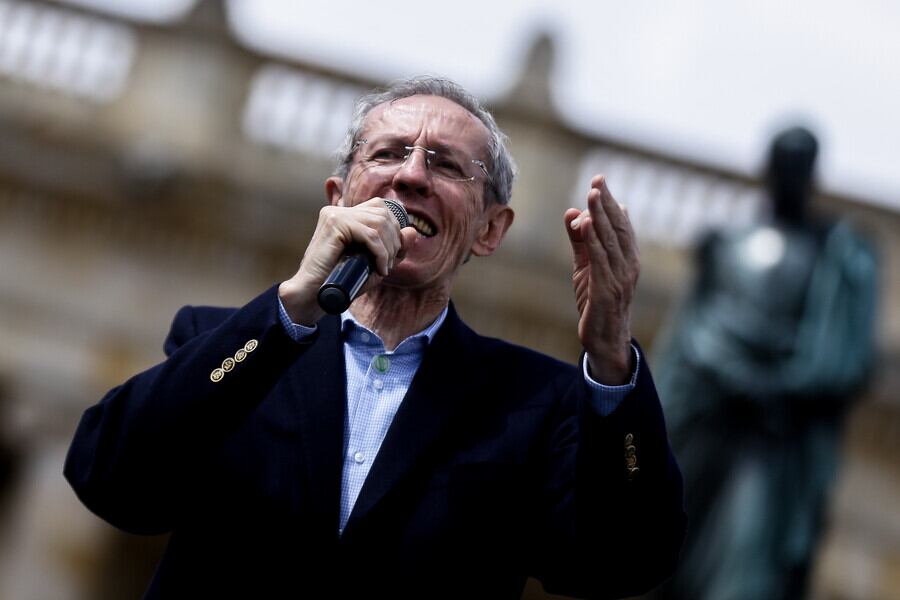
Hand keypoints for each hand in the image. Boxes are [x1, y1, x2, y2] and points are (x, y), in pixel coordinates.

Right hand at [279, 197, 412, 324]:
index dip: (394, 228)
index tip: (392, 255)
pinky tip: (380, 269)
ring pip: (379, 223)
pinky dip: (380, 253)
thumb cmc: (342, 282)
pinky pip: (370, 234)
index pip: (380, 207)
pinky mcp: (334, 224)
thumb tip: (413, 231)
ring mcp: (335, 215)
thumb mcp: (373, 264)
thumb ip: (393, 248)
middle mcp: (338, 210)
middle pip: (383, 213)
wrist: (313, 296)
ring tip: (384, 267)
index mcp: (344, 214)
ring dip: (388, 248)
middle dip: (394, 240)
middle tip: (388, 264)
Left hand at [564, 176, 638, 383]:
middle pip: (619, 228)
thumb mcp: (586, 266)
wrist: (604, 339)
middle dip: (607, 203)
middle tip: (598, 180)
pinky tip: (587, 225)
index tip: (600, 181)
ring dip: (601, 216)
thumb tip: (573, 212)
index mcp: (627, 257)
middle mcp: (629, 265)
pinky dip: (594, 241)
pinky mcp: (607, 290)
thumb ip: (581, 240)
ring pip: (611, 241)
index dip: (611, 203)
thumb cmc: (597, 301)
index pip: (621, 224)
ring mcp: (620, 278)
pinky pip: (600, 261)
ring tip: (592, 195)